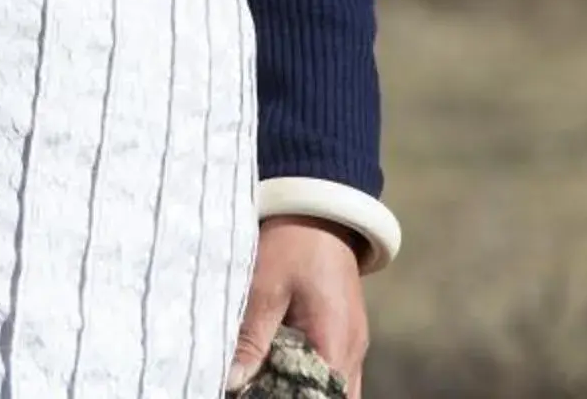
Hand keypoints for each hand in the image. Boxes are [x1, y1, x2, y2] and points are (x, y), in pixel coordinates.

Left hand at [229, 217, 369, 393]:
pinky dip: (314, 379)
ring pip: (336, 390)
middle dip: (299, 397)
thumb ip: (251, 338)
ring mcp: (353, 343)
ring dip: (308, 390)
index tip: (258, 392)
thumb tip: (233, 381)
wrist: (320, 208)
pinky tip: (284, 374)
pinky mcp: (346, 333)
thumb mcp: (264, 287)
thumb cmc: (293, 243)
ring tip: (270, 384)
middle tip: (262, 388)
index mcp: (335, 344)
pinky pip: (335, 373)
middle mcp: (352, 351)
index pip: (319, 398)